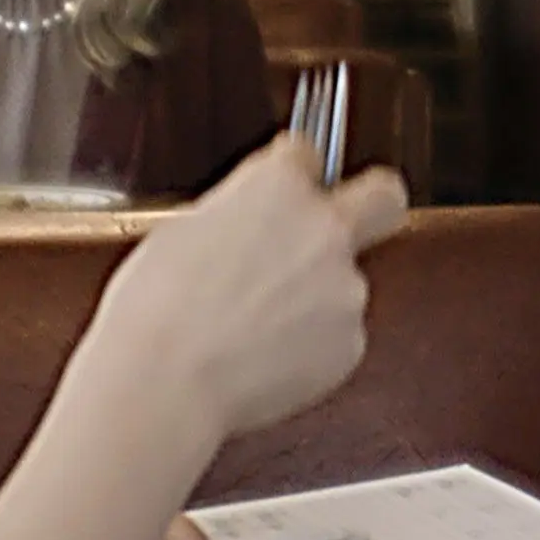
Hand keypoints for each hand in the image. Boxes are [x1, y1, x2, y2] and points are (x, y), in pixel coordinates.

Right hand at [85, 135, 409, 443]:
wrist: (164, 386)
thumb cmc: (155, 312)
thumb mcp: (181, 230)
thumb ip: (237, 212)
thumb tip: (247, 221)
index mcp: (278, 187)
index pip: (306, 153)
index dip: (291, 173)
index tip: (287, 185)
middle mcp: (324, 228)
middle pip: (384, 195)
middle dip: (373, 200)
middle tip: (349, 219)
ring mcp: (345, 287)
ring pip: (348, 280)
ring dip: (317, 296)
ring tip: (258, 326)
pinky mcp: (352, 343)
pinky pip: (340, 334)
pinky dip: (312, 345)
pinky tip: (266, 357)